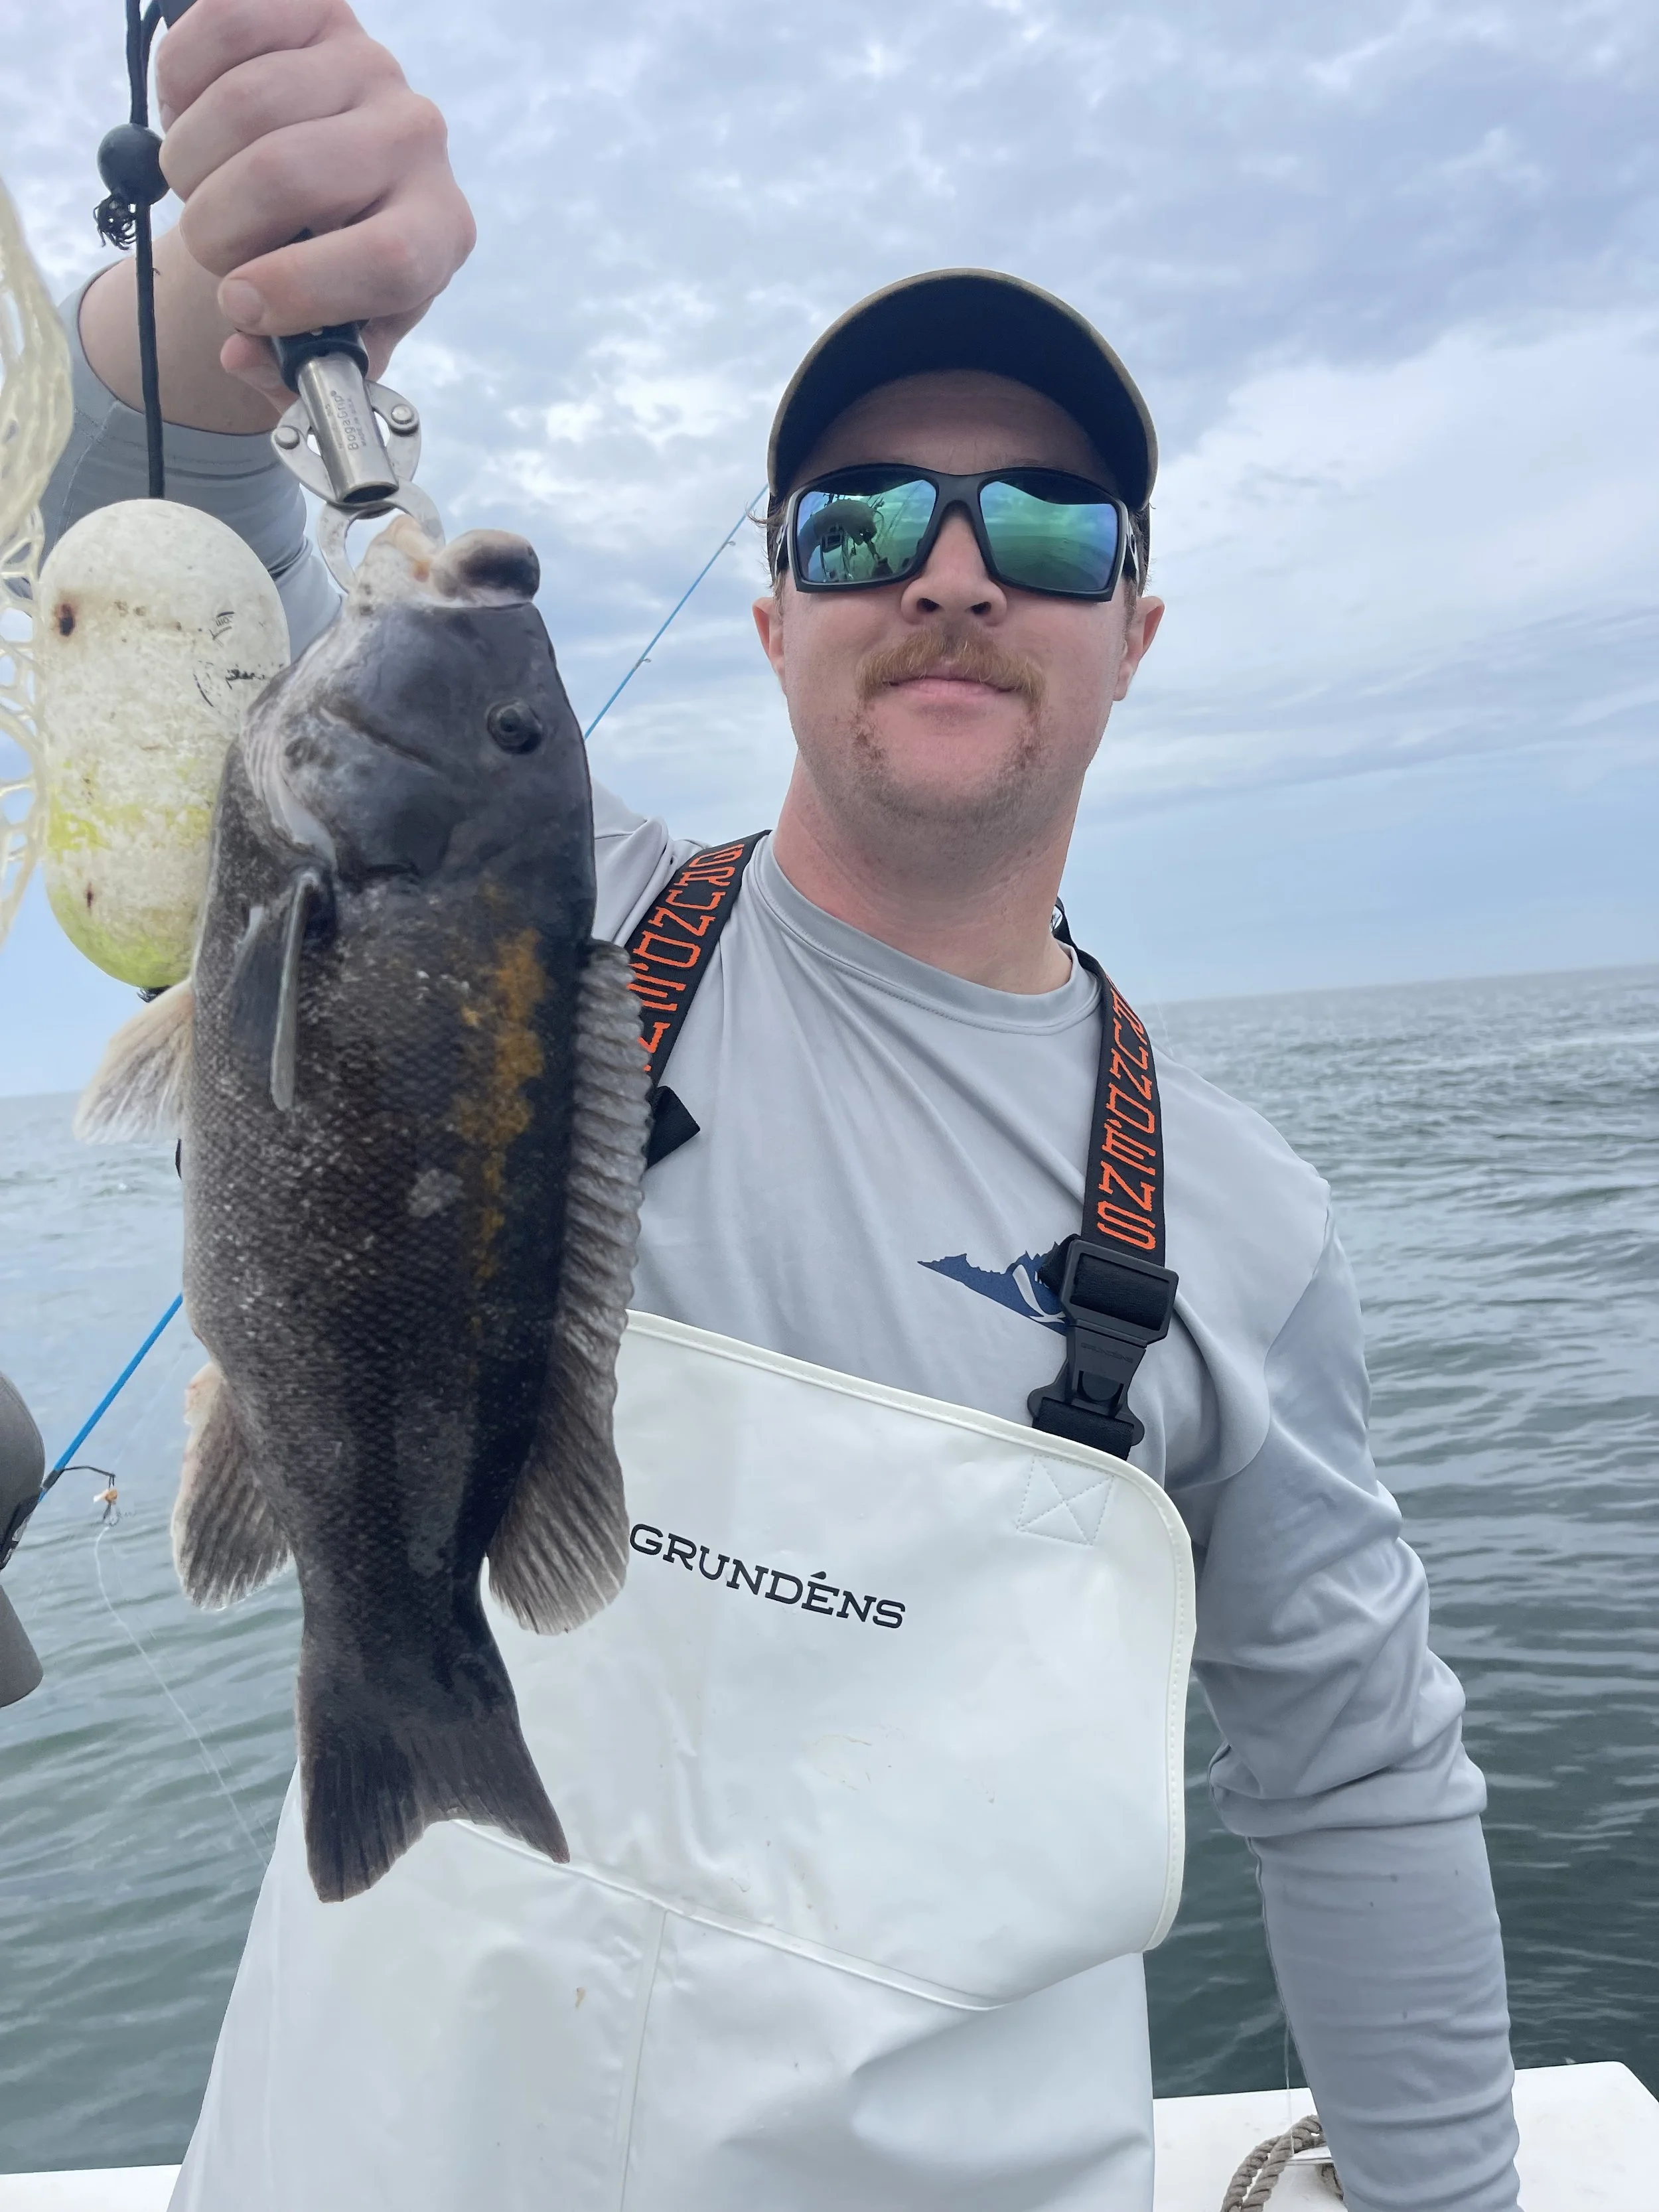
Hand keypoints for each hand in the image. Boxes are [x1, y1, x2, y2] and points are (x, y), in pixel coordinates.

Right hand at [156, 0, 475, 401]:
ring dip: (189, 163)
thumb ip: (295, 368)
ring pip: (242, 104)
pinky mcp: (313, 9)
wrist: (325, 188)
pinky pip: (221, 25)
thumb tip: (243, 355)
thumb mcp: (330, 336)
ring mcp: (367, 65)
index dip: (299, 290)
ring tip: (199, 187)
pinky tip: (192, 116)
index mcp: (438, 233)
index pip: (386, 260)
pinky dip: (180, 81)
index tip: (239, 306)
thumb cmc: (331, 271)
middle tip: (207, 248)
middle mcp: (418, 140)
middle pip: (287, 173)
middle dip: (218, 227)